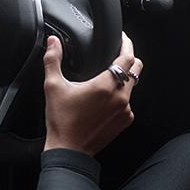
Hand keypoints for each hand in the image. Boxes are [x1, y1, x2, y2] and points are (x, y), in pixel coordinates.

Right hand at [43, 33, 142, 155]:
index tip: (121, 38)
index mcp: (105, 85)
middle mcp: (121, 97)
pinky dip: (121, 97)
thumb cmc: (62, 122)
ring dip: (124, 79)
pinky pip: (129, 103)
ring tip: (108, 77)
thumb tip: (53, 41)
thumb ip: (53, 60)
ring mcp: (125, 110)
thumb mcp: (53, 87)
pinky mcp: (125, 121)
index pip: (127, 57)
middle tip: (119, 53)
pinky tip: (106, 99)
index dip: (126, 44)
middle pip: (136, 69)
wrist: (70, 151)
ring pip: (133, 86)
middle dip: (130, 58)